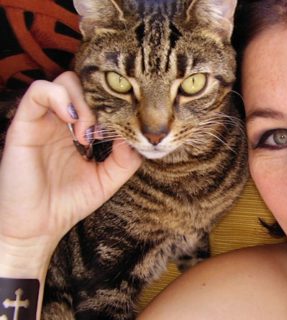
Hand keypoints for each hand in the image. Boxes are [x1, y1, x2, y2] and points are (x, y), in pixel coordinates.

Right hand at [0, 72, 141, 273]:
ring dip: (83, 102)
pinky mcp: (24, 124)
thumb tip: (134, 135)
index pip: (101, 98)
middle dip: (101, 103)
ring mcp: (44, 120)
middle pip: (87, 84)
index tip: (122, 130)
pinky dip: (59, 97)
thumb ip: (126, 159)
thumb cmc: (70, 201)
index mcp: (82, 130)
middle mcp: (63, 121)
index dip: (116, 107)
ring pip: (66, 81)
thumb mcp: (108, 179)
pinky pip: (38, 91)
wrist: (38, 226)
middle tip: (101, 134)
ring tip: (85, 135)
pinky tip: (71, 120)